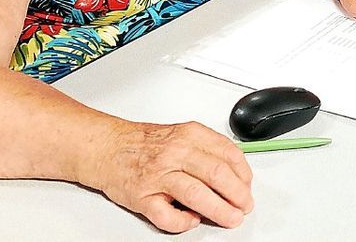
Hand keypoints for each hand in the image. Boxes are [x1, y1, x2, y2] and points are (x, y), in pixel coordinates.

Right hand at [88, 120, 253, 232]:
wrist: (107, 147)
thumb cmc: (146, 144)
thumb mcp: (183, 134)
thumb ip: (208, 149)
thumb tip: (236, 173)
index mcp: (190, 135)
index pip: (229, 154)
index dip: (244, 175)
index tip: (248, 187)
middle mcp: (176, 153)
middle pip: (217, 175)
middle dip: (238, 195)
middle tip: (244, 206)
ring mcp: (158, 175)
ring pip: (197, 195)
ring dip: (220, 210)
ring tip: (230, 218)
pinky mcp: (143, 197)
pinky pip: (167, 216)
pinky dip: (183, 222)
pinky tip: (190, 220)